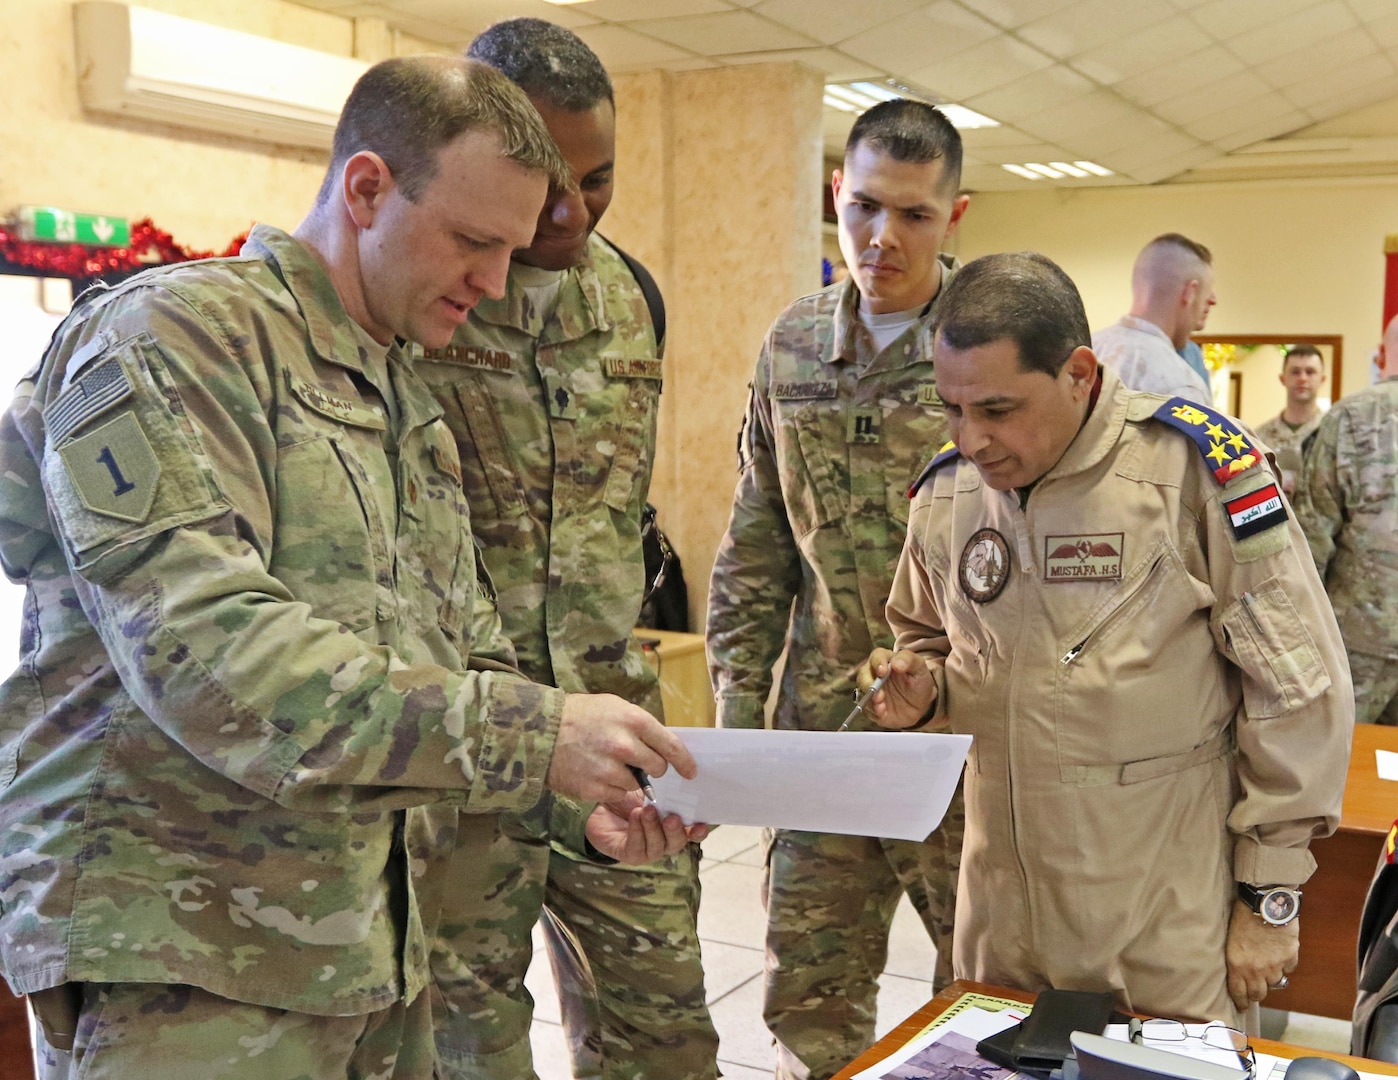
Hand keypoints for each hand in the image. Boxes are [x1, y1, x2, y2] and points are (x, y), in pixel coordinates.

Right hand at [547, 693, 696, 803]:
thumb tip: (665, 744)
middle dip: (653, 768)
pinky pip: (616, 794)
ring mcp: (609, 769)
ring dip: (628, 778)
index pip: (672, 746)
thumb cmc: (579, 715)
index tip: (690, 772)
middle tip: (638, 762)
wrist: (539, 732)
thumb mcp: (614, 706)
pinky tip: (595, 773)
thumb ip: (640, 725)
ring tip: (607, 763)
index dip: (684, 762)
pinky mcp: (595, 788)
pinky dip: (611, 787)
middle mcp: (624, 745)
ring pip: (637, 783)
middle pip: (658, 768)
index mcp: (634, 721)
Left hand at [584, 793, 709, 864]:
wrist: (604, 807)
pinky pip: (636, 847)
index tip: (702, 825)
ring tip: (647, 811)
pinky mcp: (630, 854)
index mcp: (676, 826)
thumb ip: (668, 783)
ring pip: (658, 846)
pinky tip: (635, 815)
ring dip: (653, 828)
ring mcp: (649, 850)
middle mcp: (665, 840)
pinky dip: (637, 831)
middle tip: (672, 817)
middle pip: (677, 842)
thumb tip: (681, 763)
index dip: (699, 832)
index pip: (693, 833)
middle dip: (675, 830)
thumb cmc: (631, 797)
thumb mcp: (651, 786)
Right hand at [860, 648, 935, 728]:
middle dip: (868, 683)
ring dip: (870, 698)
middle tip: (878, 692)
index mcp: (885, 660)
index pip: (876, 656)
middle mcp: (874, 674)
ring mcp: (872, 691)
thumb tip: (895, 662)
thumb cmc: (918, 682)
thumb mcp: (919, 668)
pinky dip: (873, 711)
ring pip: (862, 692)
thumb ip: (909, 660)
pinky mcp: (871, 707)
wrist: (921, 704)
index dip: (878, 662)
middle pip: (863, 674)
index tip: (883, 671)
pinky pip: (867, 708)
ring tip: (881, 705)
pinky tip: (882, 712)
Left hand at [1225, 898, 1299, 1010]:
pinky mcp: (1290, 956)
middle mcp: (1255, 969)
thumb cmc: (1242, 914)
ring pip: (1275, 983)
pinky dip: (1285, 965)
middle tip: (1254, 992)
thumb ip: (1236, 958)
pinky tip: (1280, 956)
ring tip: (1267, 968)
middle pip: (1259, 994)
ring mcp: (1275, 964)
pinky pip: (1289, 969)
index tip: (1241, 1006)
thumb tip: (1239, 972)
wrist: (1264, 902)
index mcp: (1236, 964)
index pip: (1238, 992)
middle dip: (1256, 994)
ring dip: (1271, 978)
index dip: (1240, 1002)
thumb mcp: (1230, 938)